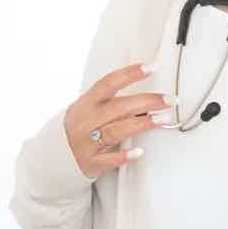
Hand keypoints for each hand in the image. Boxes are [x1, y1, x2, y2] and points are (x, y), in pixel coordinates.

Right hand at [63, 62, 173, 179]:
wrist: (58, 152)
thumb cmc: (81, 126)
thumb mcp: (90, 108)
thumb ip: (115, 102)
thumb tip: (148, 97)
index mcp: (88, 102)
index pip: (109, 83)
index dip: (130, 73)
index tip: (150, 67)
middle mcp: (87, 120)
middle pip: (119, 107)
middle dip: (147, 101)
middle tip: (169, 100)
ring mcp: (88, 142)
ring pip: (116, 131)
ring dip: (142, 125)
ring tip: (163, 120)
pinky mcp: (91, 162)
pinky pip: (108, 159)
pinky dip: (124, 156)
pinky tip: (139, 152)